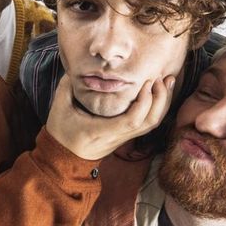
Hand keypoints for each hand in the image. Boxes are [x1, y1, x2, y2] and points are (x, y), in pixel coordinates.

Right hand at [45, 75, 174, 159]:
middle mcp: (119, 136)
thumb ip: (67, 86)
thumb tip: (75, 67)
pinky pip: (147, 123)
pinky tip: (157, 92)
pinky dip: (156, 107)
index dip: (144, 101)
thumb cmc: (62, 134)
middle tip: (163, 76)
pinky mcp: (126, 135)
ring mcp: (124, 137)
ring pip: (152, 123)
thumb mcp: (60, 109)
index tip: (147, 81)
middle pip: (150, 122)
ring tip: (166, 81)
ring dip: (162, 102)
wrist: (65, 159)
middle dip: (161, 98)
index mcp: (103, 130)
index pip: (133, 120)